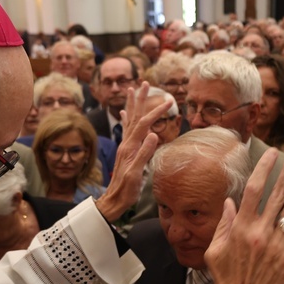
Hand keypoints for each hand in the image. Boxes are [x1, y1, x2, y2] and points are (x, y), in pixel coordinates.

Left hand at [95, 82, 170, 221]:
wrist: (113, 200)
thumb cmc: (126, 189)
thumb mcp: (136, 173)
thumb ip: (144, 154)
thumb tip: (154, 134)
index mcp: (130, 146)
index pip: (145, 123)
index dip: (156, 111)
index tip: (169, 101)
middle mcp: (126, 143)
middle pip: (134, 116)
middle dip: (140, 99)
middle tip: (144, 82)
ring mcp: (125, 146)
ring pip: (130, 120)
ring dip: (132, 104)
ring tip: (132, 90)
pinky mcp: (125, 151)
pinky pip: (126, 130)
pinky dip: (126, 119)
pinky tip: (124, 114)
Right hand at [205, 144, 283, 283]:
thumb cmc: (228, 283)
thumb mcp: (214, 253)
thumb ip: (222, 224)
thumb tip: (229, 202)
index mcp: (239, 228)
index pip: (253, 189)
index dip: (264, 168)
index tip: (272, 152)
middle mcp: (260, 232)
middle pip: (278, 191)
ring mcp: (279, 244)